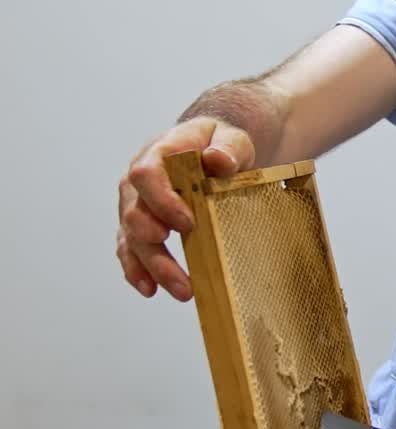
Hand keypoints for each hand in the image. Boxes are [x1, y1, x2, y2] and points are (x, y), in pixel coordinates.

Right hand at [116, 118, 254, 300]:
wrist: (213, 146)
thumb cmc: (220, 142)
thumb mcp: (232, 137)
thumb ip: (227, 147)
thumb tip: (217, 160)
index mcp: (158, 154)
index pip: (146, 175)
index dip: (162, 201)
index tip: (187, 223)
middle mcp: (138, 182)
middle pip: (134, 216)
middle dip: (155, 248)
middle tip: (181, 274)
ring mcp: (136, 205)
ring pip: (131, 239)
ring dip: (152, 267)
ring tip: (181, 291)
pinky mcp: (140, 225)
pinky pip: (130, 250)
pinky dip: (138, 271)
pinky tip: (151, 289)